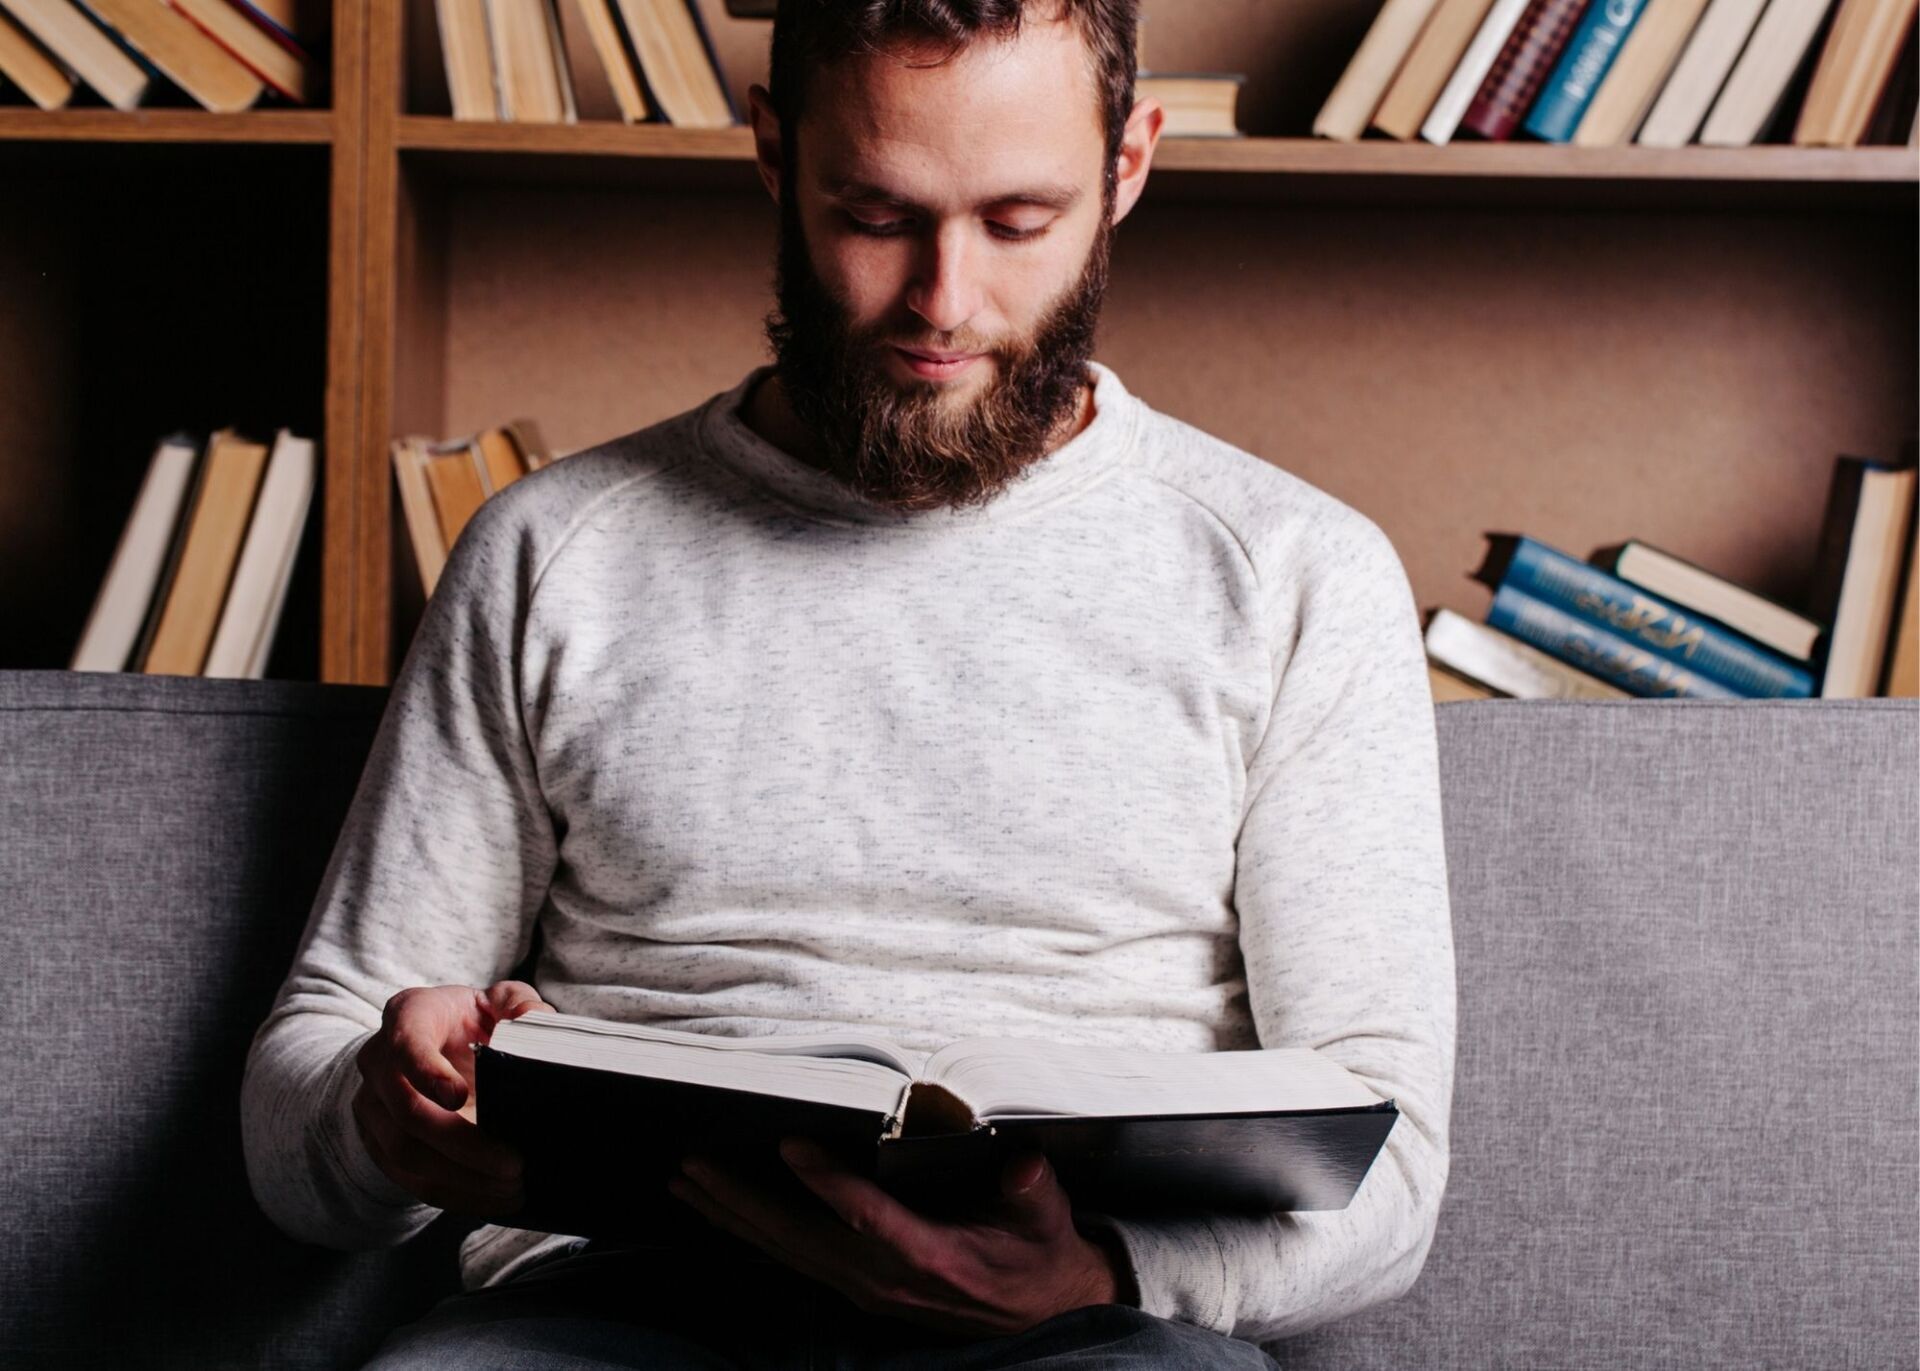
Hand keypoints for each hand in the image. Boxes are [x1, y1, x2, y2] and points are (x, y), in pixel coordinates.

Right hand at [351, 979, 555, 1216]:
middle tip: (514, 1163)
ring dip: (461, 1179)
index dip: (427, 1073)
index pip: (405, 1046)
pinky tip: (492, 1199)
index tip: (459, 1096)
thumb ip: (518, 1003)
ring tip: (512, 1188)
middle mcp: (378, 1062)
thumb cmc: (472, 1019)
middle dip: (463, 1145)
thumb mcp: (499, 999)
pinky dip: (452, 1195)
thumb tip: (535, 1023)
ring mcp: (373, 1106)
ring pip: (404, 1155)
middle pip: (407, 1113)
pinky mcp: (378, 1144)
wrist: (434, 1043)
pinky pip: (408, 1180)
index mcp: (408, 1016)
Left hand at [668, 1138, 1131, 1337]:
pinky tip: (719, 1212)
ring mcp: (866, 1287)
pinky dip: (751, 1234)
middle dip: (742, 1200)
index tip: (791, 1144)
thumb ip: (1032, 1190)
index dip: (827, 1183)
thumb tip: (1021, 1163)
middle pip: (801, 1238)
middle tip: (694, 1163)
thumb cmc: (1037, 1251)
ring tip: (686, 1182)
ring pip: (786, 1251)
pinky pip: (793, 1259)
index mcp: (931, 1257)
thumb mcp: (1046, 1216)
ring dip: (732, 1216)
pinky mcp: (857, 1288)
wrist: (1041, 1308)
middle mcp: (886, 1278)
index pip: (868, 1218)